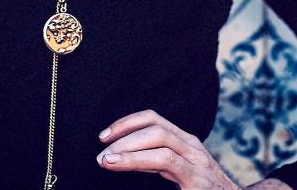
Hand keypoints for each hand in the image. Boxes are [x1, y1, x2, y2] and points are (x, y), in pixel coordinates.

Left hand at [95, 109, 239, 188]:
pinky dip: (137, 159)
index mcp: (185, 142)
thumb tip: (126, 157)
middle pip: (154, 124)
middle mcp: (191, 145)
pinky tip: (121, 164)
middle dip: (123, 134)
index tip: (104, 136)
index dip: (127, 122)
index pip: (154, 119)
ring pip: (158, 138)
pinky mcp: (196, 177)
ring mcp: (196, 160)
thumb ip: (159, 162)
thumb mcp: (180, 174)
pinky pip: (164, 160)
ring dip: (127, 147)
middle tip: (100, 152)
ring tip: (106, 160)